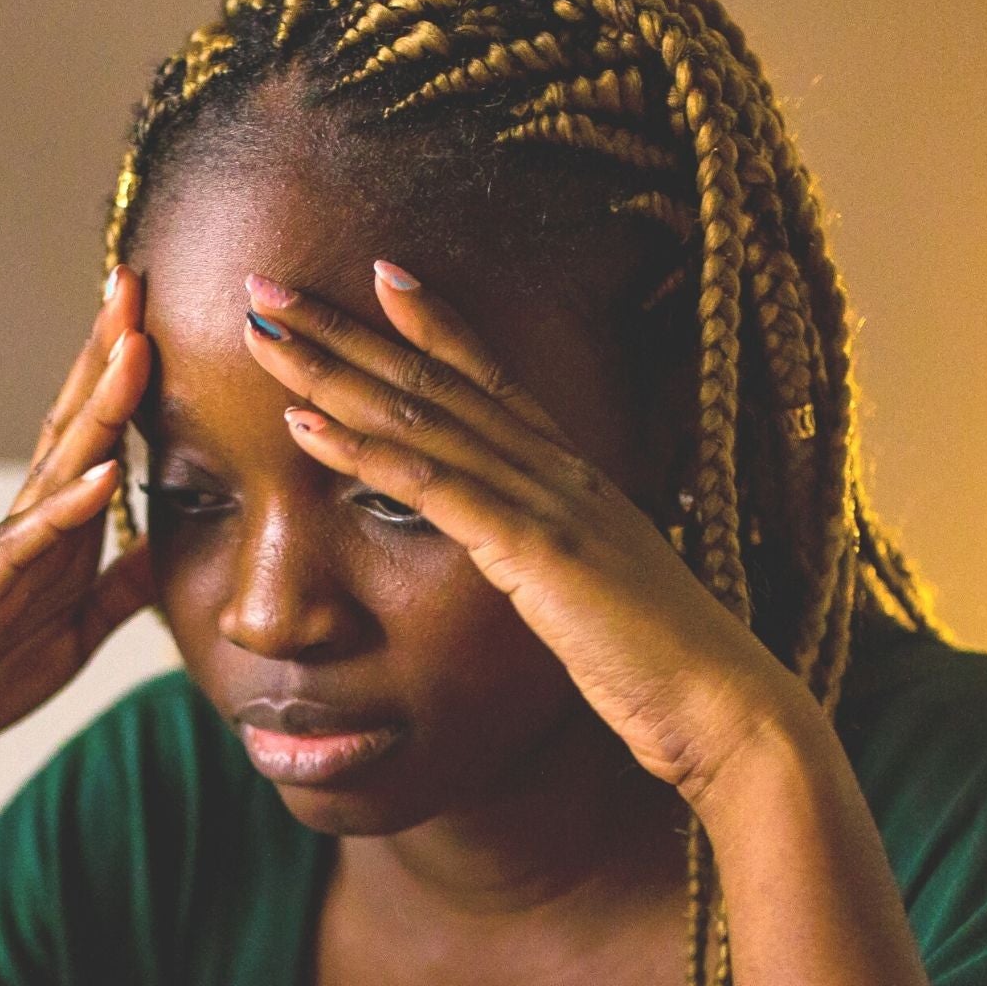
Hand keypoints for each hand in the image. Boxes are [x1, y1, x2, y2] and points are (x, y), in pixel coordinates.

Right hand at [0, 270, 158, 782]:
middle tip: (136, 282)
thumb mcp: (70, 636)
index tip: (161, 316)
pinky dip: (66, 510)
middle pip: (74, 427)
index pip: (95, 442)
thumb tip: (170, 550)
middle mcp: (25, 528)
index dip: (127, 384)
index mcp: (52, 536)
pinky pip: (24, 547)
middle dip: (108, 357)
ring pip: (54, 468)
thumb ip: (118, 592)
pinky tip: (104, 474)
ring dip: (97, 408)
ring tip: (134, 347)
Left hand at [240, 263, 796, 800]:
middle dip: (348, 331)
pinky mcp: (534, 549)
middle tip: (273, 288)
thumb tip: (538, 568)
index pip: (493, 382)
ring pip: (421, 418)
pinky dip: (363, 452)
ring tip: (264, 332)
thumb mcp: (600, 601)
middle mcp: (559, 470)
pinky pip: (432, 489)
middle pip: (436, 382)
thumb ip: (561, 568)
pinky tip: (302, 424)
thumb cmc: (664, 671)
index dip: (434, 325)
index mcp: (576, 478)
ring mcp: (547, 502)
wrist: (722, 708)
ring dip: (333, 372)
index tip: (379, 277)